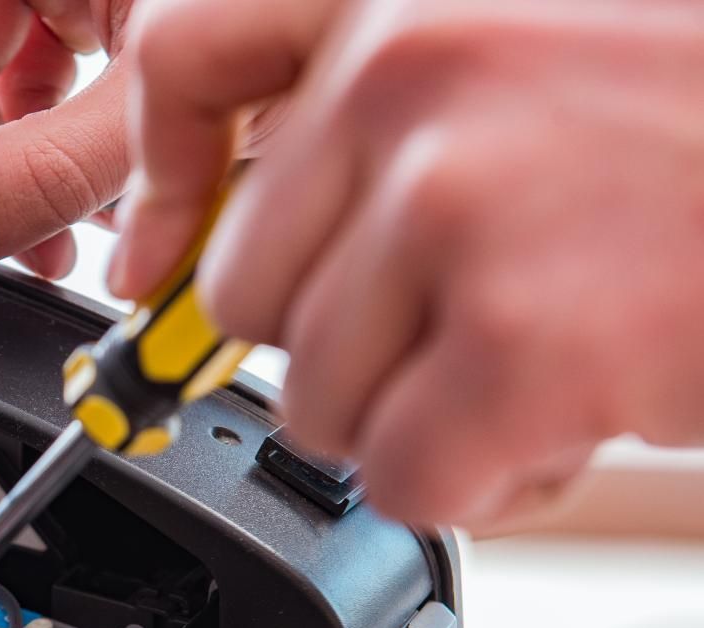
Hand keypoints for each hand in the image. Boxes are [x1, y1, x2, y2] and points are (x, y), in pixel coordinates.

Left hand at [111, 0, 703, 527]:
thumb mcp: (540, 39)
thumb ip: (380, 107)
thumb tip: (200, 236)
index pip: (184, 55)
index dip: (159, 177)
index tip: (154, 253)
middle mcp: (411, 67)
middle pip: (245, 286)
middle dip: (345, 333)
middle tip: (473, 310)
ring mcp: (460, 199)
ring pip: (318, 395)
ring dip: (425, 409)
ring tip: (553, 347)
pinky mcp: (522, 336)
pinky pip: (402, 476)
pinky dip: (485, 480)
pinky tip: (576, 414)